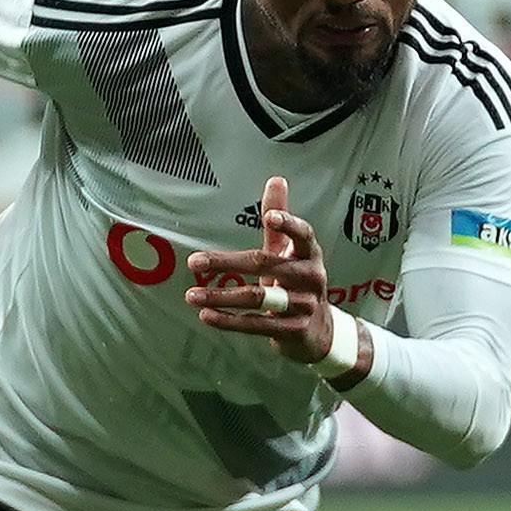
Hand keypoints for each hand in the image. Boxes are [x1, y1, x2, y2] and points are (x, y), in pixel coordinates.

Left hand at [186, 174, 334, 364]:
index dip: (288, 225)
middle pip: (266, 264)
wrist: (319, 331)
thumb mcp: (290, 251)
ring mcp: (304, 306)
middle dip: (227, 263)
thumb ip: (280, 217)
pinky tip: (207, 316)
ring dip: (221, 297)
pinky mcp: (294, 330)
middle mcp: (311, 277)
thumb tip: (276, 179)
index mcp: (310, 254)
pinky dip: (230, 322)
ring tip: (191, 295)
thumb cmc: (297, 283)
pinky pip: (257, 325)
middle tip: (193, 262)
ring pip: (258, 298)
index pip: (303, 235)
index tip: (270, 218)